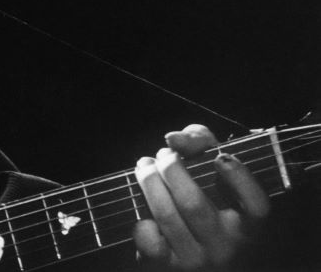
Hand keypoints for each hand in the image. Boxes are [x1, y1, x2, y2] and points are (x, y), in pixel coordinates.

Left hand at [132, 123, 269, 268]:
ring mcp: (198, 260)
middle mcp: (227, 246)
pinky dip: (141, 221)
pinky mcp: (169, 268)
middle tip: (163, 155)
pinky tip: (143, 210)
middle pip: (193, 203)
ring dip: (148, 183)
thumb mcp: (213, 172)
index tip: (220, 157)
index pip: (256, 206)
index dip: (240, 179)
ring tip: (145, 167)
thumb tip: (174, 139)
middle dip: (170, 169)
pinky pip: (149, 240)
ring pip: (166, 216)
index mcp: (248, 226)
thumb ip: (201, 144)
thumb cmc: (207, 203)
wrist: (199, 263)